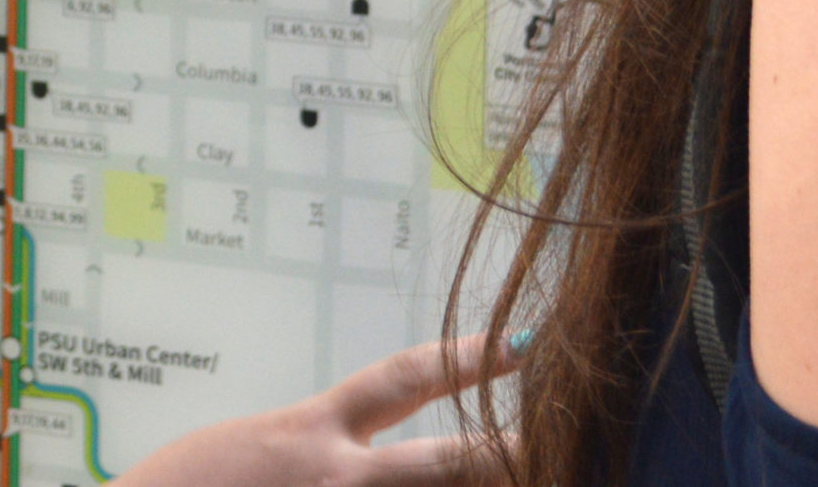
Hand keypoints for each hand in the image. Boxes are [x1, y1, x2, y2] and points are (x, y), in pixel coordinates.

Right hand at [108, 337, 515, 486]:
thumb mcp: (252, 451)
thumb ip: (314, 448)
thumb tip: (359, 447)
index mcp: (311, 433)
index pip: (404, 382)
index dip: (466, 359)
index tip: (518, 345)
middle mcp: (336, 477)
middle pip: (448, 462)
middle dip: (510, 452)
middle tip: (565, 436)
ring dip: (481, 480)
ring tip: (534, 468)